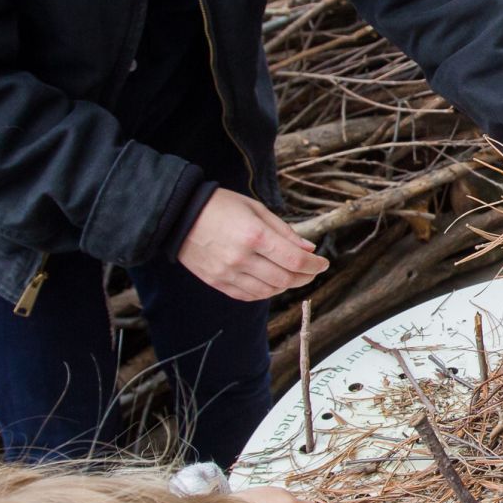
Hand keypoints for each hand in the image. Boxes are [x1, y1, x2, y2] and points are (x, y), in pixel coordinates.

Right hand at [178, 192, 327, 300]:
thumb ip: (284, 231)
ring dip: (287, 285)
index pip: (295, 260)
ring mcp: (228, 273)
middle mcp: (242, 258)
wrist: (179, 216)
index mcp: (254, 235)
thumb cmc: (221, 206)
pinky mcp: (218, 282)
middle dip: (305, 276)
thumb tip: (309, 249)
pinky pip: (249, 296)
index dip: (315, 265)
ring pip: (269, 290)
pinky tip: (272, 283)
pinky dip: (266, 292)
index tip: (323, 263)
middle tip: (312, 271)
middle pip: (285, 279)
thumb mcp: (256, 209)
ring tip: (293, 275)